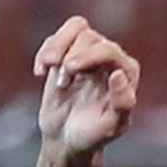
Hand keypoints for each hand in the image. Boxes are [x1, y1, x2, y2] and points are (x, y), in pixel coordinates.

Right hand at [34, 15, 141, 156]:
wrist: (67, 139)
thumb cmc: (93, 134)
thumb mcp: (110, 127)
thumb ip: (121, 104)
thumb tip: (118, 75)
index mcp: (126, 72)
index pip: (110, 50)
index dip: (90, 55)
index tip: (70, 69)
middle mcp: (110, 57)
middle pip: (89, 37)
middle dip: (71, 55)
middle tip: (61, 82)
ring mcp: (88, 52)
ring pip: (76, 28)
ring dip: (58, 47)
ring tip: (49, 68)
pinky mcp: (67, 53)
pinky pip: (56, 38)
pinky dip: (45, 52)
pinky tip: (40, 72)